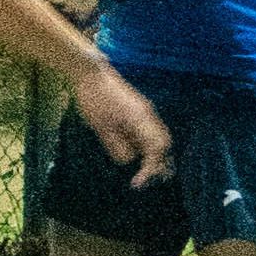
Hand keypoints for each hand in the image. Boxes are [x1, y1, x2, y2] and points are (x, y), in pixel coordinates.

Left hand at [70, 63, 173, 187]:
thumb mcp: (100, 126)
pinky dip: (148, 148)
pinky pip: (151, 133)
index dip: (151, 169)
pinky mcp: (140, 112)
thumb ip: (116, 145)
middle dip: (159, 165)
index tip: (137, 182)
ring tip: (142, 176)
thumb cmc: (93, 97)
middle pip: (165, 145)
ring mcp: (146, 112)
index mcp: (141, 118)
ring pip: (160, 140)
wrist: (90, 72)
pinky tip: (137, 157)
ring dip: (155, 158)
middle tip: (141, 182)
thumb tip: (129, 160)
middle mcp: (149, 115)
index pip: (158, 149)